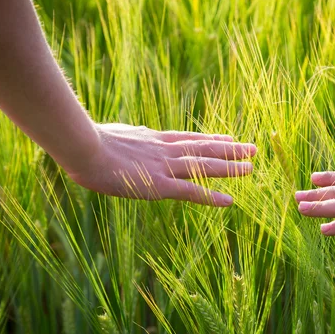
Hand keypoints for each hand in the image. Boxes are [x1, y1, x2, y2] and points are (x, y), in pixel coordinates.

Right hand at [64, 123, 256, 205]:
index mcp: (154, 139)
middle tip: (253, 148)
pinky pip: (191, 191)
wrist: (82, 146)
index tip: (229, 137)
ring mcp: (164, 167)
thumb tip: (141, 132)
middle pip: (204, 148)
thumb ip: (135, 136)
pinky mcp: (159, 185)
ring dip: (229, 168)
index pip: (190, 139)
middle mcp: (165, 150)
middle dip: (230, 149)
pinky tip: (229, 201)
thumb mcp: (118, 134)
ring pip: (204, 166)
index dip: (211, 139)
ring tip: (251, 167)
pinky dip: (211, 196)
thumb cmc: (89, 141)